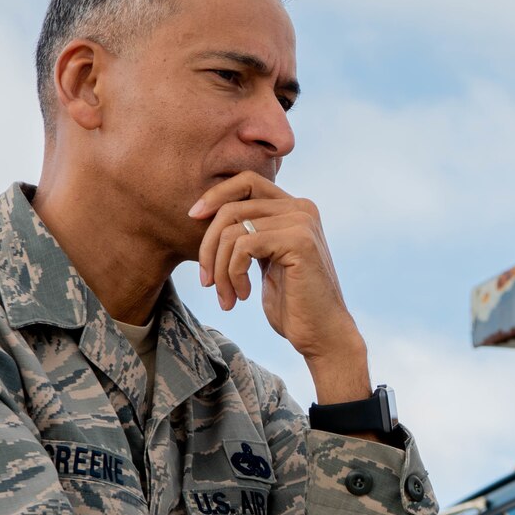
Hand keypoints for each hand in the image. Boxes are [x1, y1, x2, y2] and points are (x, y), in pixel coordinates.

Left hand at [189, 173, 370, 399]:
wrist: (321, 333)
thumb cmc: (292, 302)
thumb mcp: (266, 259)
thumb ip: (250, 232)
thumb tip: (203, 211)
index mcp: (295, 208)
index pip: (245, 181)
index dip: (214, 195)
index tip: (192, 218)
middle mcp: (301, 208)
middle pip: (232, 207)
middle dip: (208, 245)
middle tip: (205, 281)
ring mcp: (302, 222)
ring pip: (233, 230)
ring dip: (219, 269)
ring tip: (226, 296)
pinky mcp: (299, 241)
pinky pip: (243, 246)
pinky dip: (232, 274)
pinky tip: (242, 295)